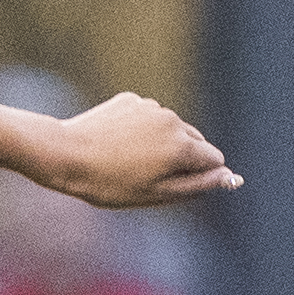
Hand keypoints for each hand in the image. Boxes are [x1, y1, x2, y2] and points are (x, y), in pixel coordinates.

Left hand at [43, 93, 238, 206]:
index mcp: (183, 146)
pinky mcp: (131, 100)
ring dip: (159, 143)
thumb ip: (197, 185)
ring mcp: (151, 107)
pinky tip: (114, 143)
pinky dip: (138, 130)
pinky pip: (146, 117)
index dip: (198, 176)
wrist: (64, 155)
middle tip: (146, 175)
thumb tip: (230, 177)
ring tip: (125, 160)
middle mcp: (173, 121)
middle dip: (181, 158)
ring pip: (169, 129)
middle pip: (195, 141)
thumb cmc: (107, 183)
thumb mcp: (155, 193)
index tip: (172, 184)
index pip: (214, 160)